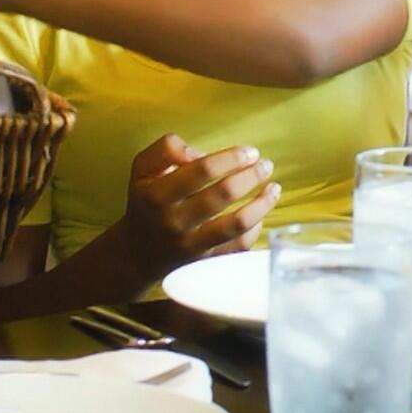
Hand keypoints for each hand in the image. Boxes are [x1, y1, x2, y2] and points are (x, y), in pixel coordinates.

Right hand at [122, 134, 280, 279]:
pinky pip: (239, 247)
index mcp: (157, 195)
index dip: (231, 158)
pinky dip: (255, 229)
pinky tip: (260, 214)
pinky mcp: (206, 263)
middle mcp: (174, 222)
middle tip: (265, 165)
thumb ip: (166, 149)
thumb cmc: (146, 203)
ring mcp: (191, 246)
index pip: (201, 171)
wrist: (138, 254)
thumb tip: (199, 153)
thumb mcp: (143, 169)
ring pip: (237, 224)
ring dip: (262, 203)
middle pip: (222, 195)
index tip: (249, 151)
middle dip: (251, 175)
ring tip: (274, 188)